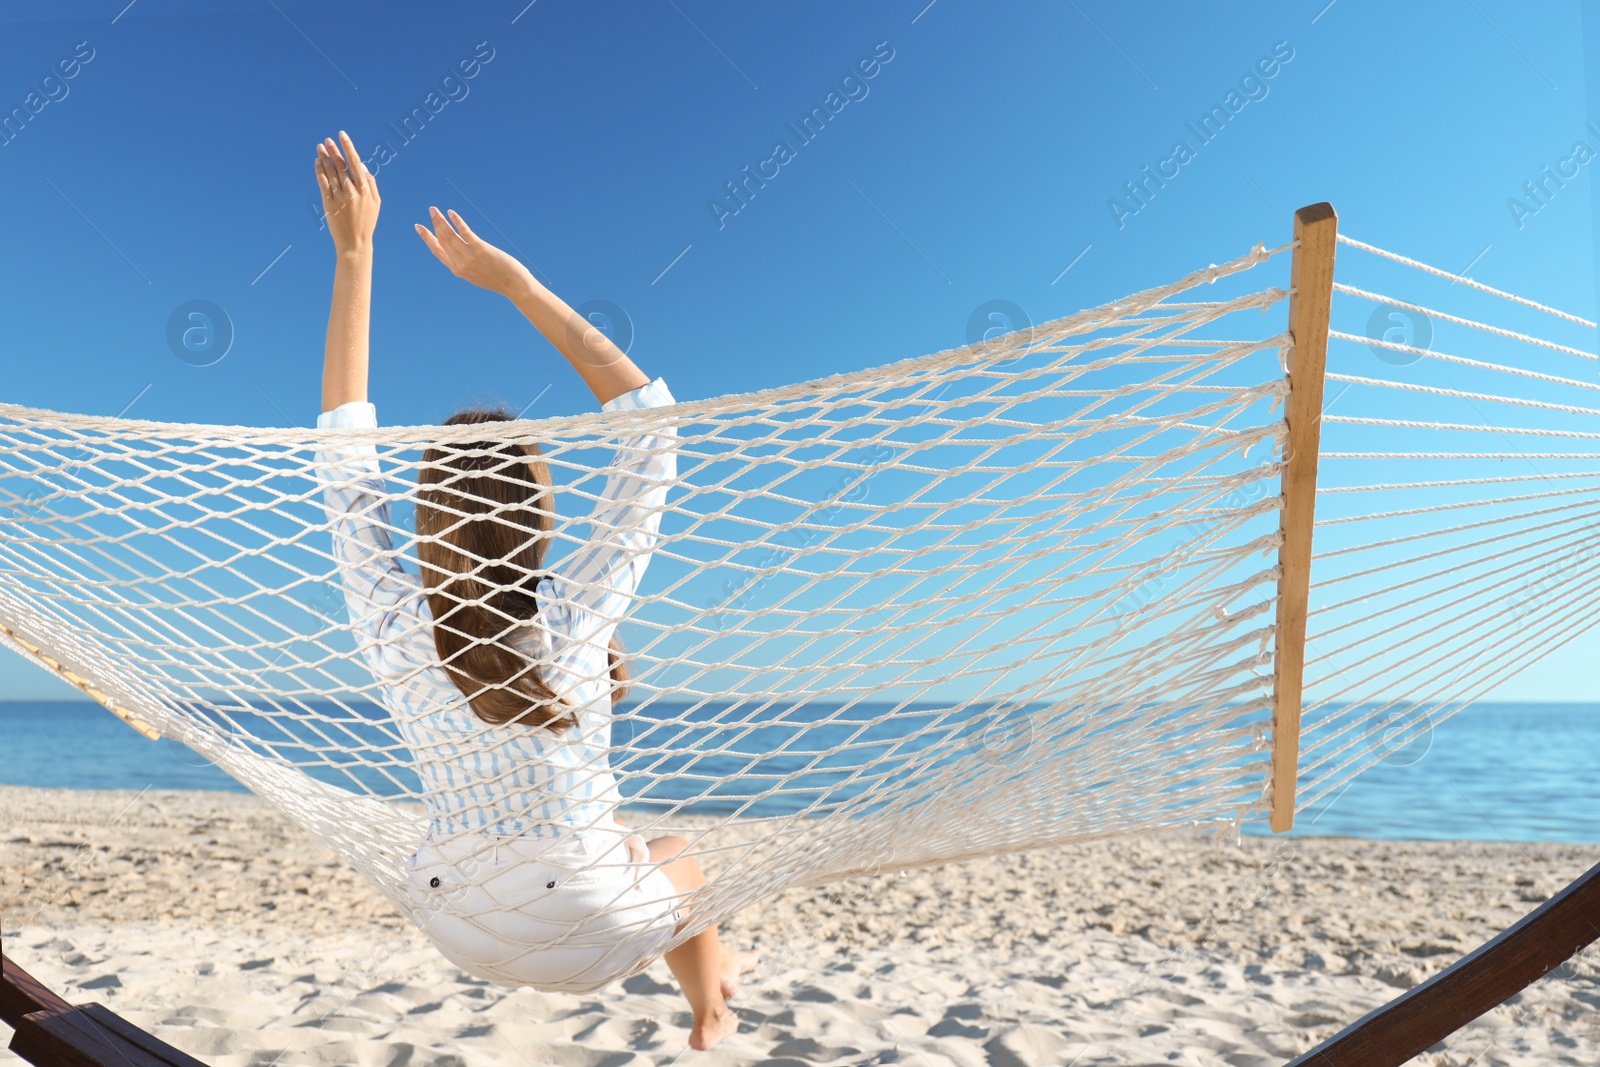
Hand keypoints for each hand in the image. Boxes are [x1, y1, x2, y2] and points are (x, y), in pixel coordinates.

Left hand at [316, 131, 379, 252]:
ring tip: (320, 147)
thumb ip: (370, 183)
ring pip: (331, 172)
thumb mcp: (376, 202)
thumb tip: (362, 165)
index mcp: (365, 189)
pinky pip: (323, 183)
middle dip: (334, 150)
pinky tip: (317, 162)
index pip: (355, 162)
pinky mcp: (329, 203)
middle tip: (327, 140)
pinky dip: (319, 171)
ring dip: (325, 157)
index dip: (348, 147)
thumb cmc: (367, 221)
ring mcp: (339, 197)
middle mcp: (352, 191)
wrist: (355, 242)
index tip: (342, 135)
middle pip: (341, 165)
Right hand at [414, 207, 529, 295]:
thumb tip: (465, 251)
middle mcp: (461, 264)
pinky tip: (451, 212)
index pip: (438, 251)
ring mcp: (470, 257)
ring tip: (435, 209)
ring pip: (450, 236)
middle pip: (443, 240)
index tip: (420, 227)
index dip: (428, 238)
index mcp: (458, 270)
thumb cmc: (501, 280)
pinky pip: (465, 232)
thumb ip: (468, 263)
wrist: (515, 286)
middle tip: (430, 210)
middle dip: (434, 224)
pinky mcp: (481, 250)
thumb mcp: (479, 273)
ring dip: (441, 220)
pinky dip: (457, 221)